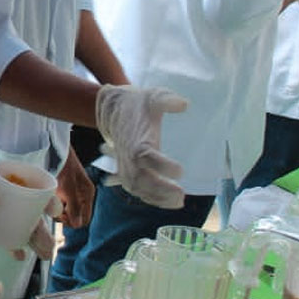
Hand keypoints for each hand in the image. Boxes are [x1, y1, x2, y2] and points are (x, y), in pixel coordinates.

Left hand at [0, 137, 50, 259]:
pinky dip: (12, 244)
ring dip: (33, 240)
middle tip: (49, 248)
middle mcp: (9, 194)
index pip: (37, 187)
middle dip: (43, 230)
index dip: (48, 200)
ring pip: (22, 226)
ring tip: (43, 256)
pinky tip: (20, 256)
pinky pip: (4, 233)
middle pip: (32, 213)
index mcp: (10, 176)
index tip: (54, 212)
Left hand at [56, 147, 93, 233]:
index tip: (59, 215)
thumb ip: (73, 206)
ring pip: (67, 210)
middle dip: (64, 216)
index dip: (72, 221)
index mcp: (87, 195)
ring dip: (59, 209)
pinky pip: (62, 202)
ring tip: (50, 200)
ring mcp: (74, 192)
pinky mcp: (65, 188)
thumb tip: (78, 225)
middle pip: (75, 217)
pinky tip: (50, 196)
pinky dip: (56, 202)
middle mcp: (82, 195)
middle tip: (53, 208)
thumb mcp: (68, 187)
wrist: (54, 148)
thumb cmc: (62, 164)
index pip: (84, 220)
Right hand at [94, 85, 186, 208]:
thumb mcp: (154, 96)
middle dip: (160, 189)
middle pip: (140, 178)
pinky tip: (167, 202)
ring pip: (136, 187)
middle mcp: (128, 155)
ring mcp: (125, 165)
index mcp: (136, 139)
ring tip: (177, 202)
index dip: (161, 165)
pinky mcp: (126, 170)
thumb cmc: (138, 104)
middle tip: (181, 194)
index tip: (180, 171)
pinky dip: (150, 198)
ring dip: (156, 197)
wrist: (113, 109)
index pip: (145, 156)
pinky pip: (135, 189)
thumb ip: (168, 100)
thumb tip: (184, 104)